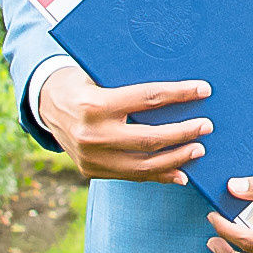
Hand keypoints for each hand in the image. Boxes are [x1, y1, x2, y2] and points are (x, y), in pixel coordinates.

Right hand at [40, 65, 210, 183]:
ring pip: (144, 164)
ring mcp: (91, 157)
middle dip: (184, 132)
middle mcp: (92, 134)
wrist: (46, 104)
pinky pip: (132, 176)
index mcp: (95, 104)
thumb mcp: (101, 76)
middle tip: (206, 126)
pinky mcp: (91, 171)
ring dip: (176, 159)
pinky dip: (158, 176)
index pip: (148, 98)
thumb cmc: (83, 83)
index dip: (179, 94)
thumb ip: (132, 86)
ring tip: (198, 149)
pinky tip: (180, 172)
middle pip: (150, 138)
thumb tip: (177, 88)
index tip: (203, 90)